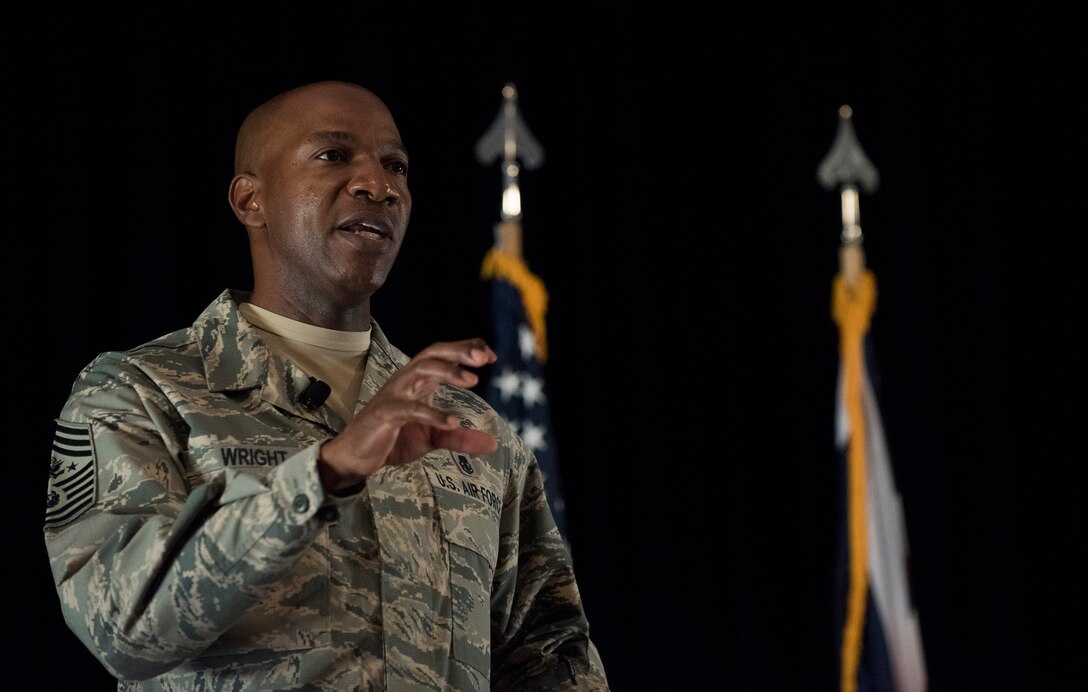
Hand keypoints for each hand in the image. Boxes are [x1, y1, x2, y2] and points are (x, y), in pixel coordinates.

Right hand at [317, 338, 497, 491]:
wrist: (355, 458)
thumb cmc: (393, 439)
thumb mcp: (432, 438)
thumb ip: (459, 438)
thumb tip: (492, 444)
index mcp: (418, 381)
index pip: (442, 355)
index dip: (465, 349)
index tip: (490, 354)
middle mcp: (406, 381)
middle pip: (433, 354)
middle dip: (459, 351)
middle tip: (484, 357)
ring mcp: (394, 394)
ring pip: (421, 370)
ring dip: (448, 371)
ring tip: (473, 380)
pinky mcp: (385, 413)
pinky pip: (410, 408)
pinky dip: (433, 414)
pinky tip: (453, 422)